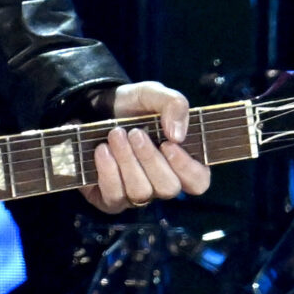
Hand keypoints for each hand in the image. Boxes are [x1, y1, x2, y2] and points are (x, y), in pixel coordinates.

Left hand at [82, 80, 212, 212]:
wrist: (95, 108)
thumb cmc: (133, 106)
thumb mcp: (154, 94)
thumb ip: (174, 105)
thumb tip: (178, 135)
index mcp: (181, 162)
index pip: (198, 182)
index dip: (187, 168)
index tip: (169, 144)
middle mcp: (161, 184)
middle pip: (167, 188)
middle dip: (150, 159)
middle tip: (135, 133)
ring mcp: (136, 194)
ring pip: (140, 193)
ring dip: (127, 161)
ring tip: (116, 135)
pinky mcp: (110, 199)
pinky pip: (114, 197)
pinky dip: (108, 172)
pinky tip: (102, 150)